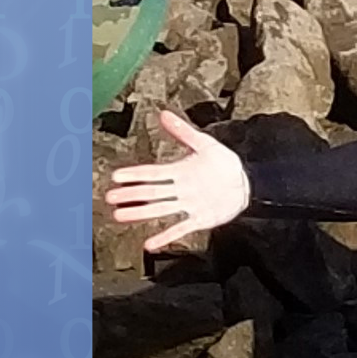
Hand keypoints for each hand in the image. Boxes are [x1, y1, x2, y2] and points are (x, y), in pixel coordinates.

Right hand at [104, 111, 252, 252]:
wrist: (246, 183)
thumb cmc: (223, 163)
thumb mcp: (205, 144)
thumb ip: (183, 131)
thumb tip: (164, 114)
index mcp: (179, 171)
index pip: (153, 173)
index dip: (136, 174)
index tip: (117, 176)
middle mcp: (180, 189)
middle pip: (151, 192)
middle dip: (131, 194)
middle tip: (110, 197)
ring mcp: (188, 205)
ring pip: (160, 209)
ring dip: (140, 213)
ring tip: (120, 216)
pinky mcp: (200, 219)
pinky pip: (180, 228)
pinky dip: (166, 236)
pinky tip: (150, 244)